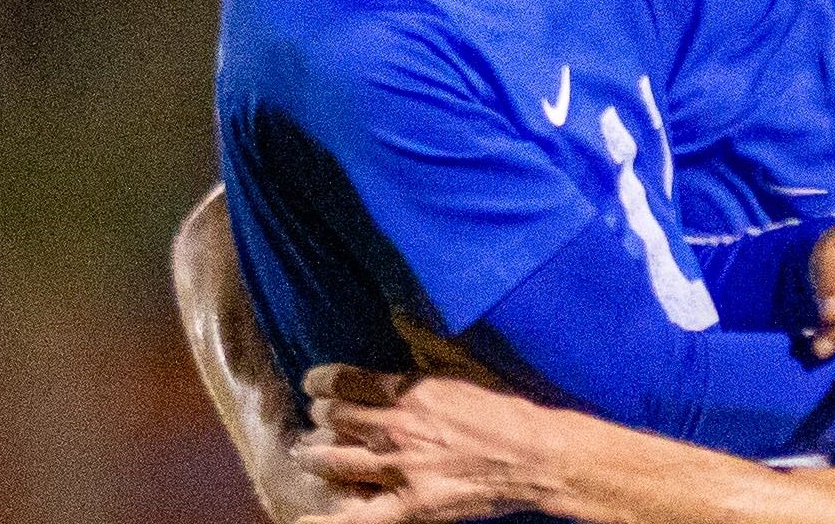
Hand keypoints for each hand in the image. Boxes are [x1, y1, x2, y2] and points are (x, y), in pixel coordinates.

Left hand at [293, 365, 550, 523]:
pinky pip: (356, 518)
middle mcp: (395, 428)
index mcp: (409, 391)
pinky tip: (300, 521)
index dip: (320, 381)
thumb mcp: (463, 369)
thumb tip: (398, 329)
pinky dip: (326, 521)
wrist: (535, 456)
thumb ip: (425, 354)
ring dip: (315, 455)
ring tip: (308, 454)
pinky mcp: (409, 505)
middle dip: (320, 417)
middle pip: (333, 419)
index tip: (314, 383)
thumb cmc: (505, 410)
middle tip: (318, 419)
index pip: (343, 381)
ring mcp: (398, 469)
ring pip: (333, 461)